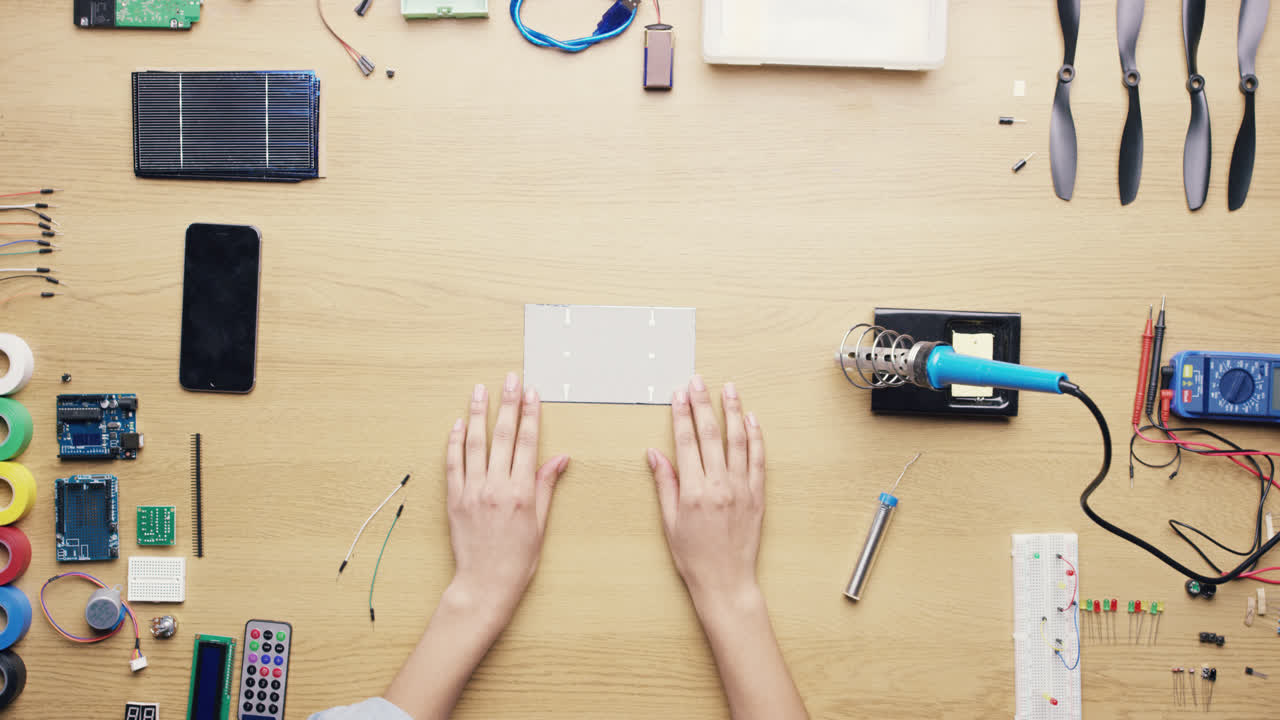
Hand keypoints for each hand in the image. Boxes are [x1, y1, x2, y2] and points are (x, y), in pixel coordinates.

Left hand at [445, 372, 569, 618]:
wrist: (485, 585)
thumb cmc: (518, 559)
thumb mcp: (540, 524)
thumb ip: (546, 486)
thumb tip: (559, 458)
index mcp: (521, 492)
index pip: (527, 442)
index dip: (530, 414)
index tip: (532, 392)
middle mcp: (496, 487)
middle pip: (502, 436)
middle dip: (507, 404)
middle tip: (510, 378)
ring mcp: (472, 491)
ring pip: (474, 443)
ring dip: (478, 413)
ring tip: (480, 390)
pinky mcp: (454, 500)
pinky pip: (453, 464)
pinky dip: (455, 442)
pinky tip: (458, 424)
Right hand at [647, 375, 764, 610]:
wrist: (726, 582)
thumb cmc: (694, 557)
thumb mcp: (670, 522)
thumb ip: (665, 483)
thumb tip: (655, 453)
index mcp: (693, 491)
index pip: (686, 442)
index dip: (681, 414)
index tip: (679, 394)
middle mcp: (719, 486)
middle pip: (711, 434)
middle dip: (703, 404)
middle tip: (699, 381)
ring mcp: (741, 489)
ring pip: (738, 441)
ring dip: (733, 411)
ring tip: (729, 389)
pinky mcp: (757, 496)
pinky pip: (757, 460)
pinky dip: (755, 437)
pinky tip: (751, 420)